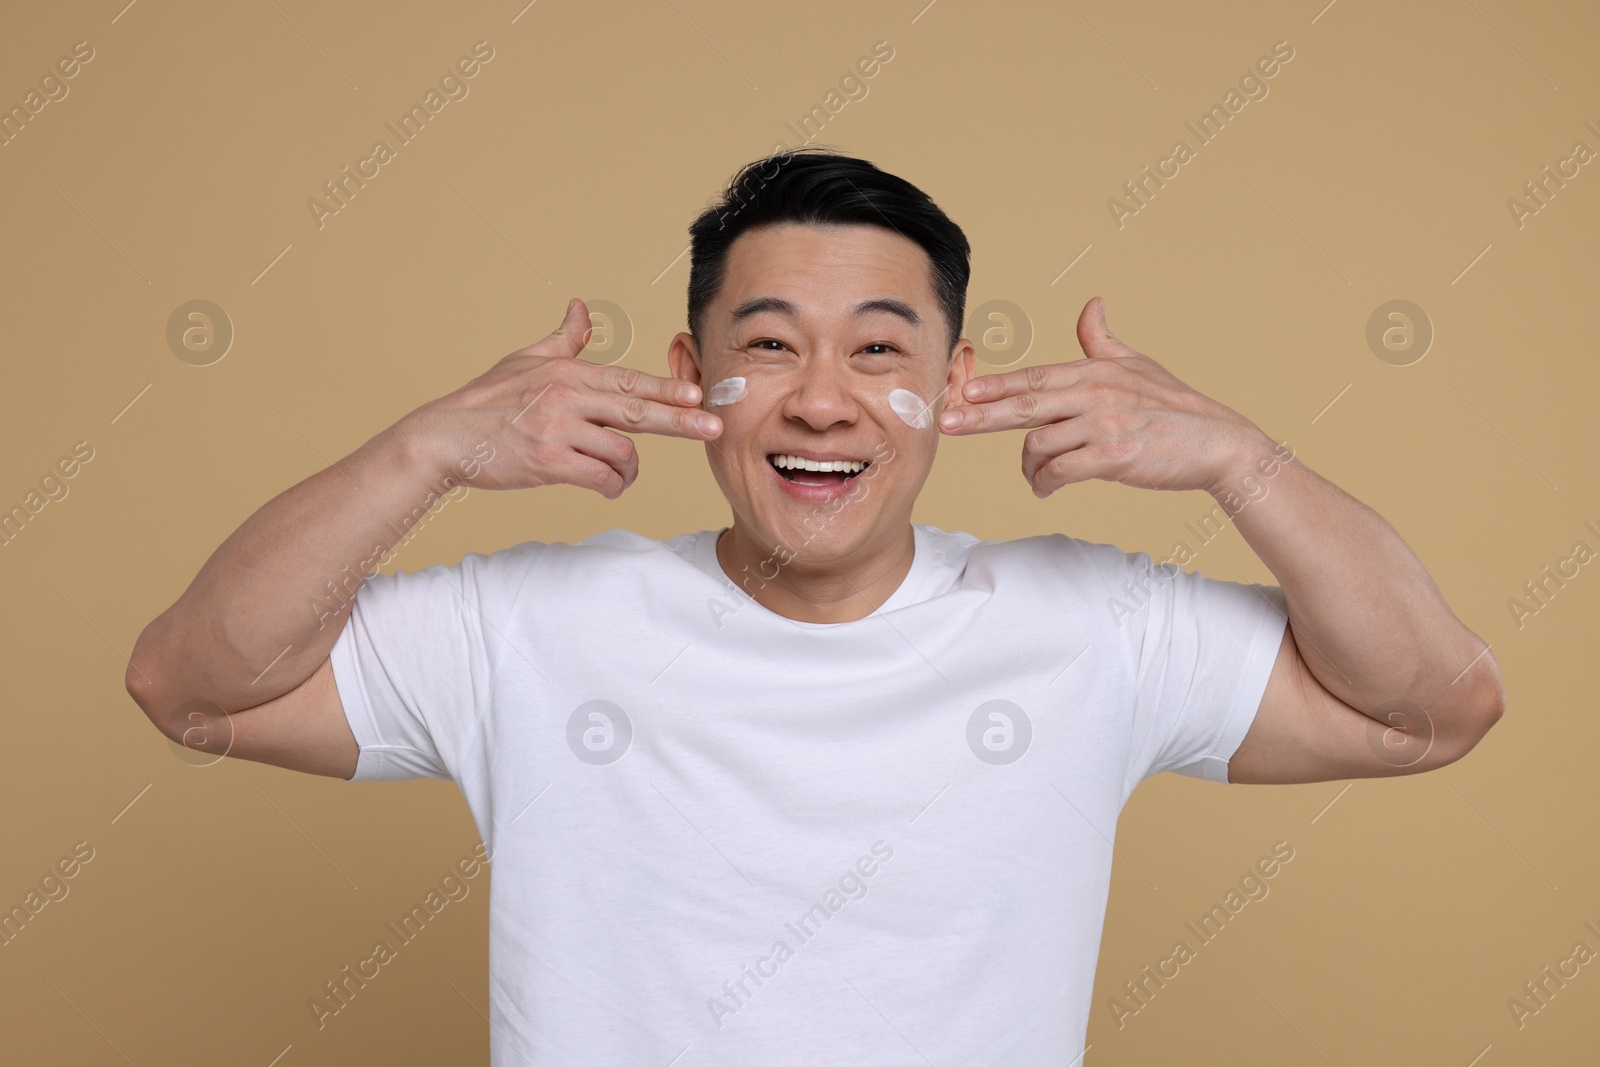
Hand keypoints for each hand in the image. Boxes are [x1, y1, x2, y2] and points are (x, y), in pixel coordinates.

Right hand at [398, 298, 721, 499]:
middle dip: (681, 421)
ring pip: (620, 453)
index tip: (698, 395)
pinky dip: (611, 487)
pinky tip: (607, 487)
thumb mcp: (525, 359)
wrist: (445, 438)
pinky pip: (599, 478)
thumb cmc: (486, 400)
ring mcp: (557, 431)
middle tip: (714, 429)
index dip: (667, 389)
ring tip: (620, 475)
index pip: (628, 381)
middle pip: (637, 411)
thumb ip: (562, 338)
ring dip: (629, 470)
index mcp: (567, 373)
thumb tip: (579, 306)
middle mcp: (566, 398)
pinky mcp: (547, 463)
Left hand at [938, 297, 1264, 497]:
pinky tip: (1045, 490)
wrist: (1217, 444)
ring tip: (1036, 477)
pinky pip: (1061, 472)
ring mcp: (1104, 425)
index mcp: (1094, 371)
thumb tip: (1091, 303)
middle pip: (1025, 405)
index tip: (962, 392)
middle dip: (980, 416)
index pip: (1034, 378)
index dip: (995, 385)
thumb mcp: (1137, 364)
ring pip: (1039, 445)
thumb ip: (1102, 339)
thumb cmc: (1173, 406)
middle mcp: (1095, 393)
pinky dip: (1046, 483)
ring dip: (1029, 466)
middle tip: (947, 426)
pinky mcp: (1114, 457)